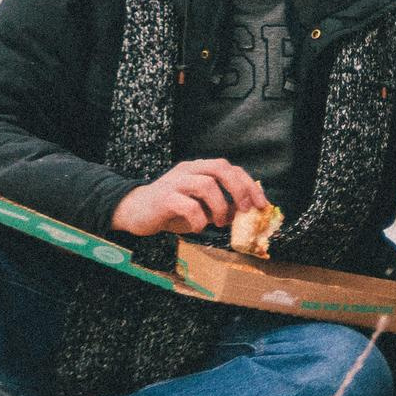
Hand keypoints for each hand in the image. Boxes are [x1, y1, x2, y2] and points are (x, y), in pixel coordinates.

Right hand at [109, 157, 266, 236]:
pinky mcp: (164, 198)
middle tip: (243, 210)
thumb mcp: (200, 207)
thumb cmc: (170, 210)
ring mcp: (175, 182)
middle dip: (239, 189)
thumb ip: (220, 206)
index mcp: (199, 168)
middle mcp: (188, 170)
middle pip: (221, 168)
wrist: (134, 211)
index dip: (249, 185)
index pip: (230, 168)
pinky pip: (188, 206)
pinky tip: (197, 228)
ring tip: (217, 222)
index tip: (261, 204)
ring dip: (219, 207)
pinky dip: (199, 220)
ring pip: (206, 184)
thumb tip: (244, 213)